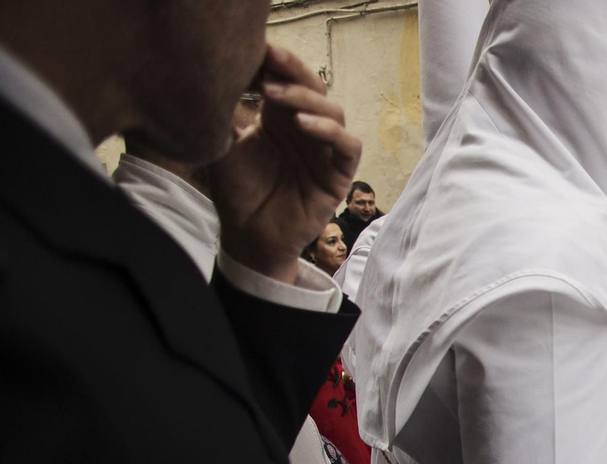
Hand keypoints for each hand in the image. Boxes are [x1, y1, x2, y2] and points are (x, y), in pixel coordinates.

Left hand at [212, 45, 362, 284]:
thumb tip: (223, 74)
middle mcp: (308, 130)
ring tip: (277, 95)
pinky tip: (303, 124)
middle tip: (269, 62)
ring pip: (334, 112)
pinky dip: (330, 131)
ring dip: (307, 99)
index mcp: (281, 118)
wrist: (247, 235)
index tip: (258, 49)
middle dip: (294, 72)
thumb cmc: (237, 191)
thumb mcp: (225, 144)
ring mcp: (326, 152)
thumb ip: (229, 112)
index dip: (279, 63)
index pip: (289, 80)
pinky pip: (348, 147)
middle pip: (315, 88)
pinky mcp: (339, 176)